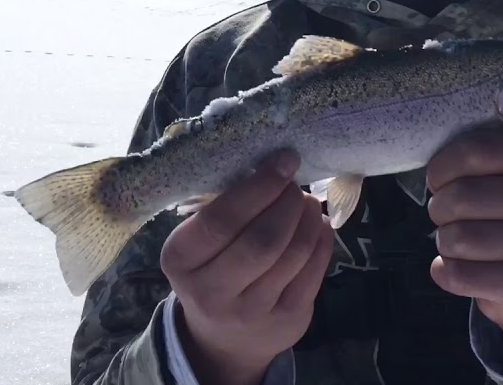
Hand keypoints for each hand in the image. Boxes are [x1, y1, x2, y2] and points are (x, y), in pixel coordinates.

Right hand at [160, 149, 333, 384]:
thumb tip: (273, 166)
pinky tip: (317, 225)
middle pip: (263, 239)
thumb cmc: (211, 272)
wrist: (224, 340)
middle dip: (287, 203)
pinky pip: (315, 270)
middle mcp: (211, 292)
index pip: (221, 221)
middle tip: (294, 186)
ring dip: (308, 218)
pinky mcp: (288, 320)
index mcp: (180, 261)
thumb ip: (224, 209)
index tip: (283, 161)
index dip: (259, 187)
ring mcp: (252, 311)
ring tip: (306, 203)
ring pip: (294, 254)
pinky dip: (322, 238)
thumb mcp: (198, 244)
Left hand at [426, 128, 502, 371]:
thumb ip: (474, 159)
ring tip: (455, 240)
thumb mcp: (500, 172)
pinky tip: (453, 265)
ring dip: (444, 240)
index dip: (442, 168)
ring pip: (460, 238)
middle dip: (439, 208)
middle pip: (463, 197)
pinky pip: (462, 275)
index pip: (474, 152)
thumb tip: (436, 176)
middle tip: (446, 215)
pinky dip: (444, 270)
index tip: (440, 181)